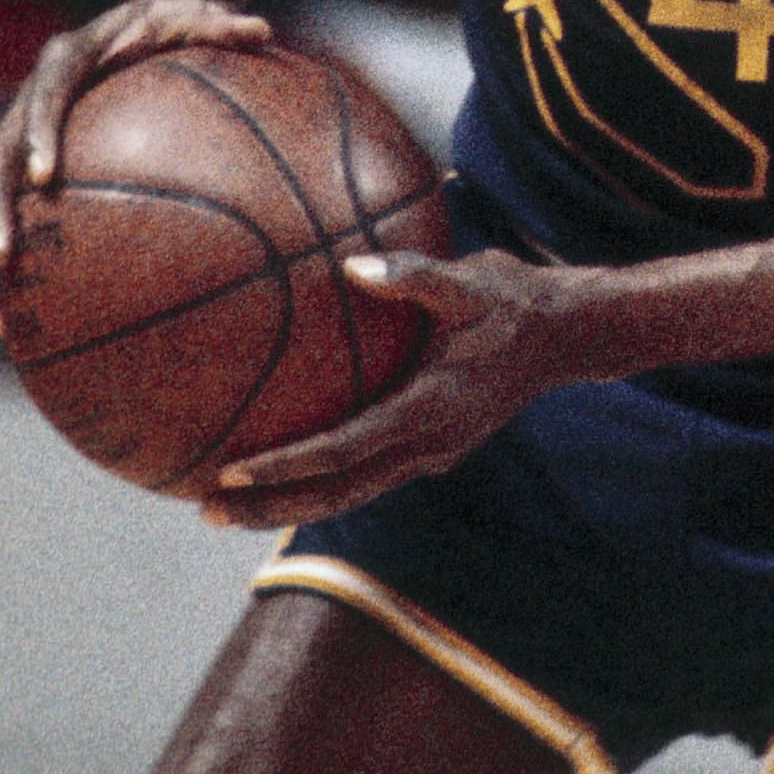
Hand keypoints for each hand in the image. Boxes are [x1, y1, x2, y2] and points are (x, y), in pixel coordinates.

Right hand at [0, 0, 269, 325]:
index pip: (46, 90)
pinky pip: (11, 216)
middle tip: (2, 256)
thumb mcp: (198, 18)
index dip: (39, 131)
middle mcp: (31, 96)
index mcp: (66, 57)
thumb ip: (222, 26)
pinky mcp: (27, 164)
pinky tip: (10, 323)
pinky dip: (4, 264)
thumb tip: (262, 30)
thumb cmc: (173, 25)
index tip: (44, 174)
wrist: (140, 21)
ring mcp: (22, 133)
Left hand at [201, 248, 574, 525]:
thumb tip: (352, 265)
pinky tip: (281, 471)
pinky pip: (365, 474)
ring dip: (288, 504)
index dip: (289, 465)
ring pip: (349, 494)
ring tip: (224, 505)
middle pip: (336, 494)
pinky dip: (320, 482)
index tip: (234, 469)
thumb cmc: (514, 301)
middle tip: (205, 509)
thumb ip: (414, 277)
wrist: (568, 338)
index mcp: (430, 411)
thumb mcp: (471, 281)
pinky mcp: (429, 448)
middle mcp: (427, 446)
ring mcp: (429, 454)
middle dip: (270, 506)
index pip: (346, 451)